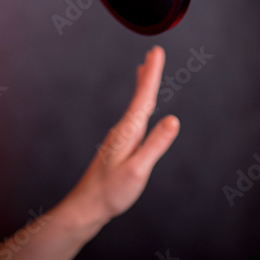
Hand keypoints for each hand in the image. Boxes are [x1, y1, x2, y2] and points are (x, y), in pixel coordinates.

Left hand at [67, 45, 179, 227]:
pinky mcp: (119, 147)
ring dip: (142, 87)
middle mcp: (123, 130)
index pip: (144, 97)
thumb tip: (174, 119)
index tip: (157, 51)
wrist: (86, 208)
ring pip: (135, 106)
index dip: (152, 73)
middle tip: (154, 53)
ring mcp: (119, 138)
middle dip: (148, 74)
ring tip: (144, 71)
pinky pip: (133, 118)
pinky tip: (139, 112)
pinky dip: (138, 105)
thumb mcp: (138, 169)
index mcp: (129, 131)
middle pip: (138, 97)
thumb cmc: (111, 192)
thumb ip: (156, 144)